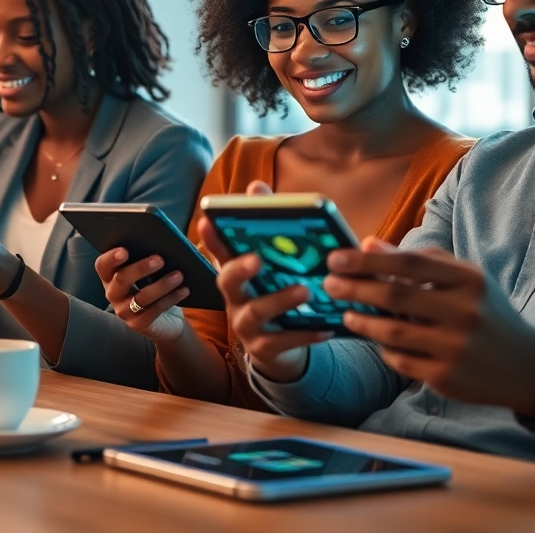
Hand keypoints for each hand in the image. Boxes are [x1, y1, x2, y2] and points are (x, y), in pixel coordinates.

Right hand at [96, 248, 187, 342]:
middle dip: (140, 268)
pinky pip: (154, 310)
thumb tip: (167, 243)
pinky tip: (184, 290)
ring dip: (161, 285)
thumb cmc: (157, 285)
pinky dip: (170, 299)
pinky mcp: (138, 324)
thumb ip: (150, 257)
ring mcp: (124, 311)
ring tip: (178, 275)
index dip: (110, 258)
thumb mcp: (151, 271)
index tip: (125, 250)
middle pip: (121, 279)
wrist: (167, 320)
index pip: (103, 265)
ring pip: (141, 297)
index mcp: (111, 276)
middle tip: (160, 259)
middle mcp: (113, 293)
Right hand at [204, 216, 330, 382]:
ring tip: (305, 290)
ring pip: (256, 312)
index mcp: (236, 275)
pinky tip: (326, 327)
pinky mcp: (264, 349)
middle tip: (258, 258)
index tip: (207, 220)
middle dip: (239, 269)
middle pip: (226, 282)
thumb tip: (257, 185)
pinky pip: (283, 342)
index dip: (211, 238)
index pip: (219, 252)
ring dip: (279, 300)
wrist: (280, 348)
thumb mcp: (274, 264)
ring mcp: (246, 326)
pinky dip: (305, 334)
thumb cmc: (277, 294)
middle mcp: (234, 299)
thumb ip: (265, 227)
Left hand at [323, 238, 534, 414]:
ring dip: (362, 322)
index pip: (409, 264)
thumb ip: (419, 260)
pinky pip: (400, 361)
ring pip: (392, 332)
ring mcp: (455, 347)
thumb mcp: (464, 280)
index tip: (335, 258)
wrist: (526, 367)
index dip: (368, 260)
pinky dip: (384, 349)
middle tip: (328, 284)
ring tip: (347, 313)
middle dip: (355, 289)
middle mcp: (464, 312)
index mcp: (468, 280)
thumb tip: (367, 243)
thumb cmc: (485, 313)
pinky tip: (377, 340)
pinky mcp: (446, 377)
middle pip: (395, 297)